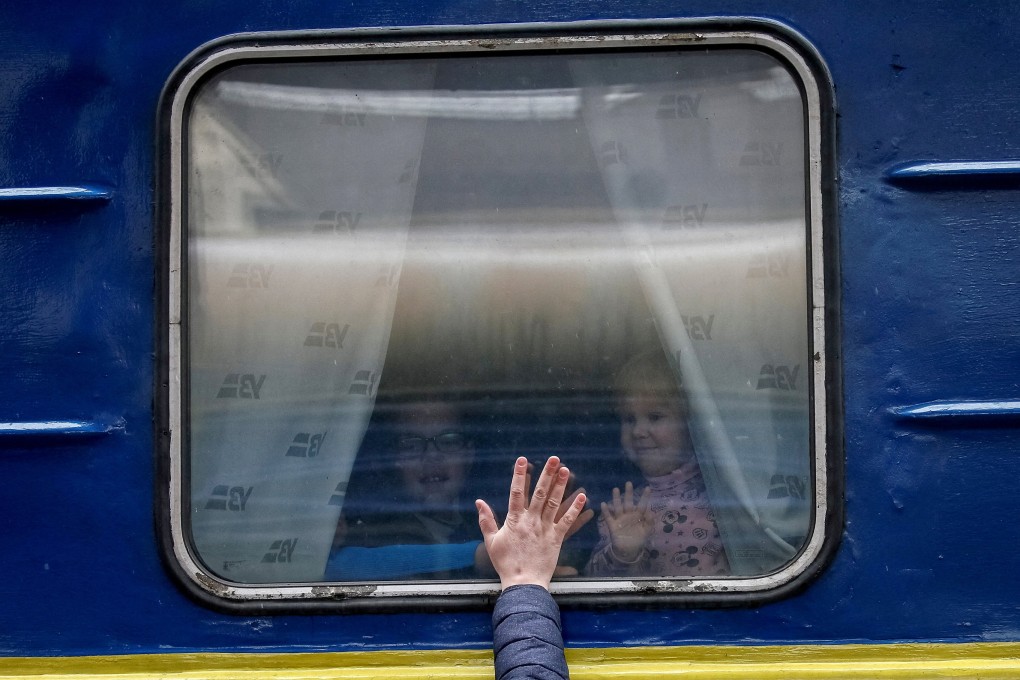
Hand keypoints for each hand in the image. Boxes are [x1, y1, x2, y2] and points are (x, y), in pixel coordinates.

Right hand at [476, 456, 587, 590]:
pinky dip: (575, 509)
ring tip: (566, 470)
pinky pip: (567, 521)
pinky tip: (582, 497)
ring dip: (560, 486)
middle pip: (539, 493)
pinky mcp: (556, 538)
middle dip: (547, 474)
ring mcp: (545, 529)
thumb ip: (486, 520)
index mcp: (514, 520)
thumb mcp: (491, 541)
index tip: (522, 460)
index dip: (519, 475)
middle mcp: (531, 521)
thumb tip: (478, 502)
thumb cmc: (506, 563)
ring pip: (553, 503)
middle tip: (554, 459)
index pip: (516, 492)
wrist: (523, 583)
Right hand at [602, 481, 653, 562]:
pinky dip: (606, 511)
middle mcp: (628, 515)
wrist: (628, 550)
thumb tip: (651, 512)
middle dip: (629, 493)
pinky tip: (603, 504)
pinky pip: (608, 517)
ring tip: (616, 489)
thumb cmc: (638, 539)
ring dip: (617, 499)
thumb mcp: (646, 531)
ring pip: (618, 507)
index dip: (644, 497)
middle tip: (628, 483)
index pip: (642, 505)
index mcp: (638, 516)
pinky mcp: (612, 525)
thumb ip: (649, 522)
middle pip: (628, 502)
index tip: (648, 488)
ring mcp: (620, 519)